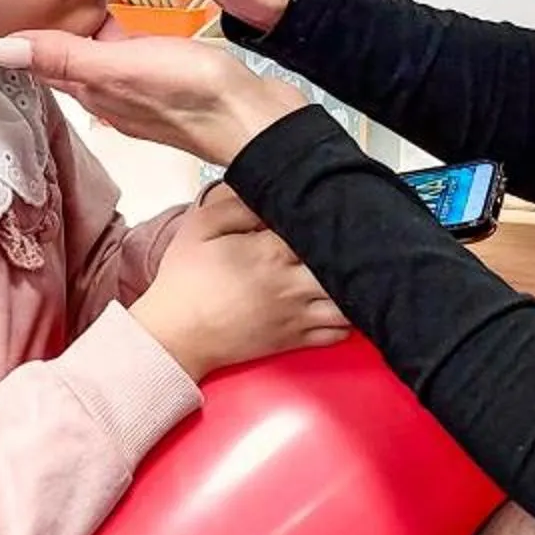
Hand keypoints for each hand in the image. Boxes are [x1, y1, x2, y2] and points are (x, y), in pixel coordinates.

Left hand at [0, 29, 309, 166]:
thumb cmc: (194, 95)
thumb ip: (63, 56)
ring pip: (111, 55)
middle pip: (77, 58)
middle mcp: (115, 95)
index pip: (46, 64)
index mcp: (93, 92)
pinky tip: (143, 15)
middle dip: (65, 26)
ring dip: (101, 28)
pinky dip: (135, 32)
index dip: (30, 36)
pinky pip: (144, 53)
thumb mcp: (118, 67)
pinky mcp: (177, 81)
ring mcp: (147, 90)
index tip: (14, 3)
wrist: (257, 120)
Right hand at [129, 184, 348, 380]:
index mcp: (271, 252)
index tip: (335, 208)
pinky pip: (339, 332)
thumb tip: (268, 193)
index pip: (319, 228)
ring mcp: (297, 315)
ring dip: (358, 286)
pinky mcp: (294, 340)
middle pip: (345, 266)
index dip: (331, 217)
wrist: (174, 335)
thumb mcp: (200, 227)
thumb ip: (236, 204)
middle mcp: (291, 284)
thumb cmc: (184, 282)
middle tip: (360, 239)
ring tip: (358, 272)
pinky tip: (347, 303)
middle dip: (356, 251)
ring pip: (350, 303)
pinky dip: (351, 320)